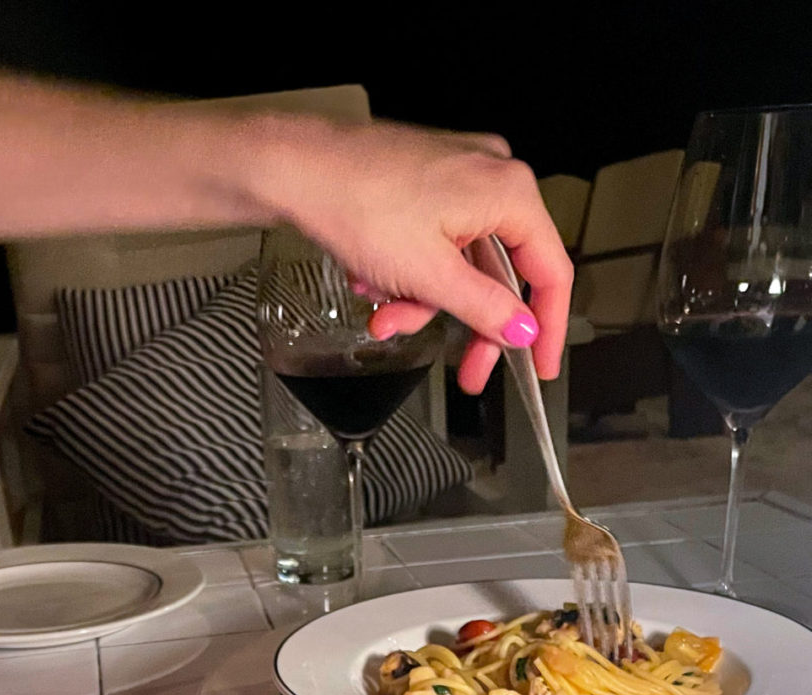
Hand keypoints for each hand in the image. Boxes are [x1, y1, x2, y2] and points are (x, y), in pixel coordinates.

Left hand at [278, 123, 571, 393]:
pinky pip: (436, 246)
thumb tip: (523, 331)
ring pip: (461, 266)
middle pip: (501, 274)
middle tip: (468, 372)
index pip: (550, 271)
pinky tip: (374, 280)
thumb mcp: (430, 276)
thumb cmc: (358, 204)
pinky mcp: (426, 184)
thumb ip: (485, 309)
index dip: (547, 327)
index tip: (539, 367)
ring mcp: (458, 177)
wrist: (296, 169)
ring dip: (424, 302)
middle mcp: (491, 175)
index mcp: (508, 191)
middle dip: (470, 325)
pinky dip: (409, 275)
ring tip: (384, 315)